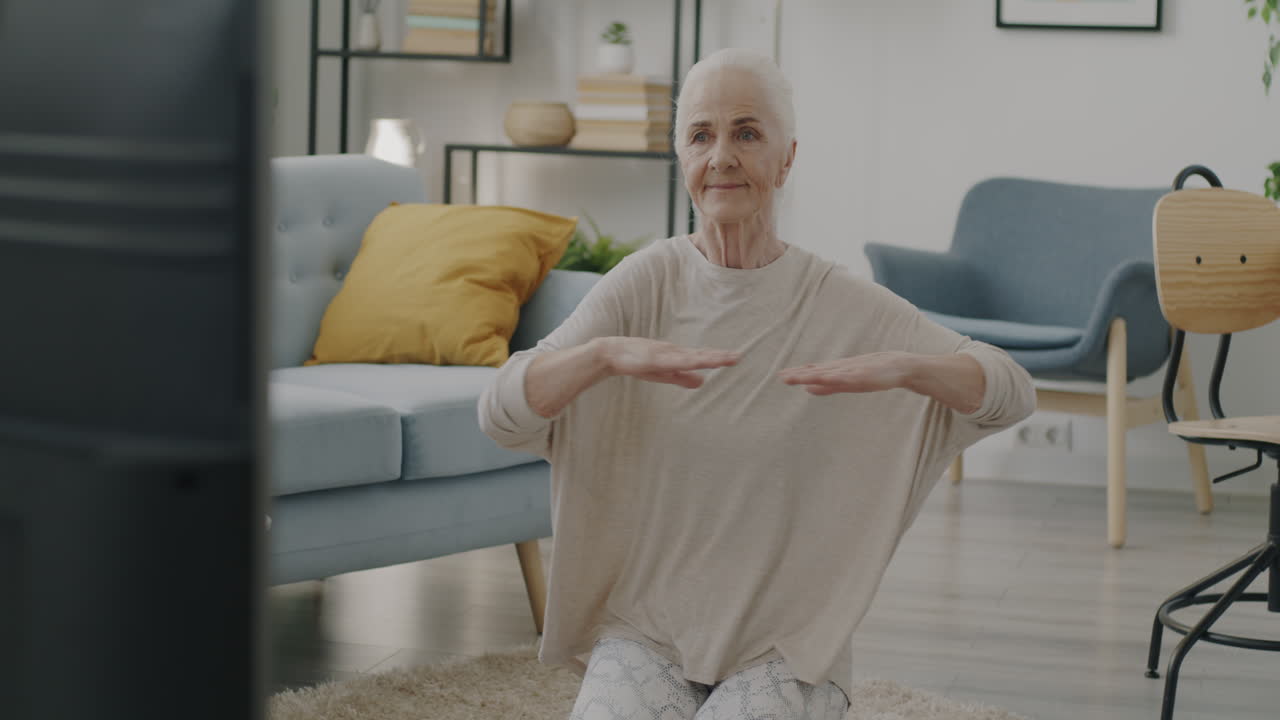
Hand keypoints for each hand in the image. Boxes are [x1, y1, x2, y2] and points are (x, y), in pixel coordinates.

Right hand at [600, 337, 740, 388]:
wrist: (612, 354)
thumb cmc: (636, 361)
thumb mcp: (664, 373)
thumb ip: (683, 377)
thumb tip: (703, 382)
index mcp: (677, 356)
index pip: (702, 356)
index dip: (718, 357)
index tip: (735, 358)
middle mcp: (674, 352)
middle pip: (700, 355)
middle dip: (719, 356)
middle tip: (738, 357)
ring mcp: (664, 354)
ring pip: (690, 357)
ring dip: (707, 357)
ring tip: (723, 358)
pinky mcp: (653, 358)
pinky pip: (673, 360)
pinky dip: (687, 360)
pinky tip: (697, 361)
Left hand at [777, 351, 917, 395]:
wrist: (900, 367)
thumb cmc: (874, 373)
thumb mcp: (847, 382)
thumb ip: (828, 386)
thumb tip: (807, 389)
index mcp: (837, 371)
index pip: (814, 371)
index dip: (798, 373)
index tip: (782, 375)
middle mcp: (842, 369)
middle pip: (818, 371)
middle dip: (800, 374)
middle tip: (782, 377)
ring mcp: (853, 371)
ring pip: (830, 373)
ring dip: (814, 375)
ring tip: (798, 378)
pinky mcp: (864, 375)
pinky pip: (847, 377)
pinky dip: (835, 378)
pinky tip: (825, 380)